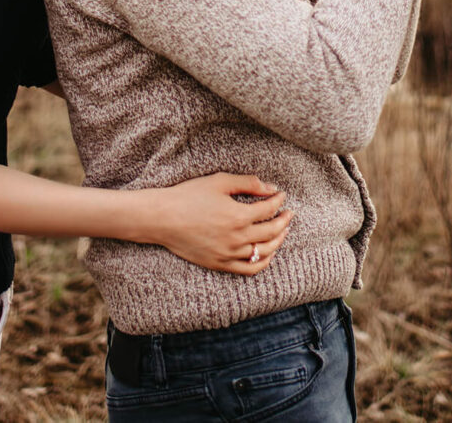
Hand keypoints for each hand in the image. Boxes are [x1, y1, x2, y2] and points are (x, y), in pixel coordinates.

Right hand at [150, 172, 292, 275]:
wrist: (162, 218)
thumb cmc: (189, 196)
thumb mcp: (220, 182)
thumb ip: (248, 183)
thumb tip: (271, 188)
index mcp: (238, 215)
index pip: (269, 209)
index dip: (279, 200)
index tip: (281, 195)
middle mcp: (237, 238)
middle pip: (272, 231)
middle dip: (284, 221)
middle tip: (289, 213)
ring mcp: (229, 254)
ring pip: (264, 252)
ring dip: (278, 241)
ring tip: (282, 232)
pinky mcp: (220, 264)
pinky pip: (249, 269)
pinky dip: (263, 262)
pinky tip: (268, 253)